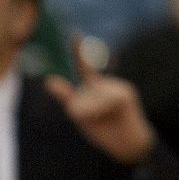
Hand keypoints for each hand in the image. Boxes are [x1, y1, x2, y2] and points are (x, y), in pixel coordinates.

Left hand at [45, 37, 154, 164]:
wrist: (130, 146)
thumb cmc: (106, 131)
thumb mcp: (81, 116)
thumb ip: (67, 97)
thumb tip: (48, 79)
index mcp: (97, 87)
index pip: (85, 67)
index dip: (79, 50)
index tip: (74, 33)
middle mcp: (109, 84)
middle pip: (81, 94)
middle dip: (80, 111)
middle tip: (95, 122)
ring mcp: (118, 88)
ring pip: (90, 99)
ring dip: (90, 115)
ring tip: (105, 122)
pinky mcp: (125, 95)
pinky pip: (101, 102)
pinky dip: (99, 113)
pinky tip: (110, 118)